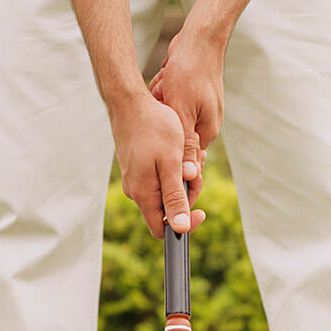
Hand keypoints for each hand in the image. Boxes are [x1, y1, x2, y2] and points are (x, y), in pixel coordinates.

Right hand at [108, 89, 205, 238]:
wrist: (130, 101)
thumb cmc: (153, 128)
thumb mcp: (171, 163)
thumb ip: (175, 198)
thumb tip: (180, 229)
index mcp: (143, 194)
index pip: (162, 229)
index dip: (183, 226)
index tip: (201, 212)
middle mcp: (135, 190)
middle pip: (166, 209)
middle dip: (187, 194)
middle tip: (198, 170)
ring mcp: (135, 179)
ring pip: (165, 191)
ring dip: (182, 178)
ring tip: (191, 155)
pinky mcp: (137, 168)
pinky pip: (159, 178)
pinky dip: (173, 169)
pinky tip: (179, 151)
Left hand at [149, 24, 225, 179]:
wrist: (200, 39)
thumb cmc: (191, 73)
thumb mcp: (183, 112)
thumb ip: (186, 146)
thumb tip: (189, 176)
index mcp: (206, 133)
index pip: (185, 158)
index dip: (168, 152)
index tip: (155, 136)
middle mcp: (204, 125)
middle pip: (173, 137)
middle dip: (163, 120)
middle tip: (164, 97)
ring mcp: (198, 111)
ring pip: (169, 119)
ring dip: (162, 101)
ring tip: (166, 84)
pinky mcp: (190, 98)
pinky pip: (170, 104)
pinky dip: (164, 92)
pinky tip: (166, 79)